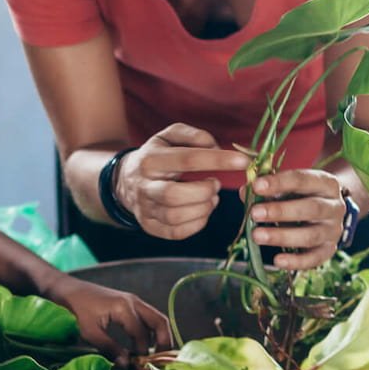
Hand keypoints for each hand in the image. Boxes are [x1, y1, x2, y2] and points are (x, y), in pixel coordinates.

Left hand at [45, 276, 171, 364]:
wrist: (66, 289)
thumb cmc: (75, 309)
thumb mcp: (89, 332)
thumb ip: (110, 348)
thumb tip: (126, 365)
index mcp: (124, 308)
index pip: (142, 335)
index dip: (143, 353)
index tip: (139, 367)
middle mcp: (133, 302)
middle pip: (159, 322)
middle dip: (164, 343)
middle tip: (160, 361)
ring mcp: (131, 300)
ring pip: (155, 318)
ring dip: (158, 337)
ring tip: (153, 356)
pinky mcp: (127, 302)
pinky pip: (146, 317)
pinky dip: (149, 331)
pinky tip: (142, 345)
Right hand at [114, 124, 248, 240]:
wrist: (126, 181)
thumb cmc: (157, 156)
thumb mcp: (169, 137)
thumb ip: (194, 136)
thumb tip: (217, 148)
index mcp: (150, 159)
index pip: (187, 159)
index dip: (218, 160)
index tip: (243, 161)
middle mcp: (144, 186)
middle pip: (174, 195)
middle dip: (204, 191)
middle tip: (215, 185)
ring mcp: (144, 209)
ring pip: (176, 217)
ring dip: (203, 209)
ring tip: (210, 198)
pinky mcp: (150, 227)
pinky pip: (177, 233)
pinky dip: (197, 224)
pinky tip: (202, 211)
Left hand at [248, 168, 344, 270]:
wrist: (325, 212)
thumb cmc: (300, 195)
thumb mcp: (287, 186)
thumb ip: (267, 189)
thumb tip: (245, 192)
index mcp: (326, 183)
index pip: (303, 180)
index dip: (279, 183)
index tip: (256, 186)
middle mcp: (334, 207)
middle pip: (311, 208)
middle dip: (280, 211)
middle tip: (255, 213)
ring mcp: (333, 230)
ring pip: (311, 235)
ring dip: (282, 236)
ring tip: (256, 235)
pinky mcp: (329, 250)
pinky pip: (314, 259)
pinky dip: (296, 261)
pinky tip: (277, 260)